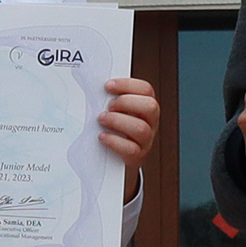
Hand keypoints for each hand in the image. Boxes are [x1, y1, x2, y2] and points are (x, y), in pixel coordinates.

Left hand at [97, 75, 161, 197]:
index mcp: (146, 107)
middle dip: (126, 102)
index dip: (127, 85)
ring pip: (141, 128)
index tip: (108, 85)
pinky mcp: (137, 157)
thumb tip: (95, 89)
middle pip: (150, 107)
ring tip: (102, 119)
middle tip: (109, 106)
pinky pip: (130, 149)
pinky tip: (102, 136)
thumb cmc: (114, 131)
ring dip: (117, 121)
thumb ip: (111, 100)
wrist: (115, 161)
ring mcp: (146, 141)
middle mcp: (150, 123)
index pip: (146, 90)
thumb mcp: (116, 113)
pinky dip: (114, 141)